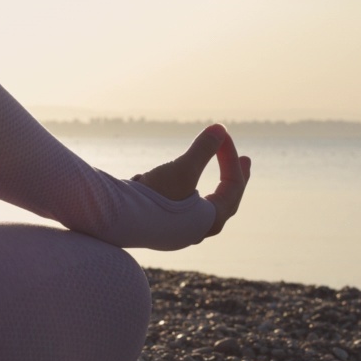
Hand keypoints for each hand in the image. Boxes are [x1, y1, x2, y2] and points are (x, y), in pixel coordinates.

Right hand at [132, 124, 250, 238]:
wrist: (115, 222)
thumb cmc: (153, 198)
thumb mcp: (182, 169)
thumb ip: (203, 149)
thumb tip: (220, 128)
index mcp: (210, 220)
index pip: (232, 185)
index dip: (230, 156)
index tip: (221, 134)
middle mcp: (197, 231)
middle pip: (225, 202)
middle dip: (235, 178)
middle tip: (245, 161)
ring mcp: (179, 233)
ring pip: (204, 207)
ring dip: (213, 189)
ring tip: (218, 178)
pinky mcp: (161, 230)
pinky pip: (184, 210)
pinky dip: (190, 195)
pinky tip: (182, 188)